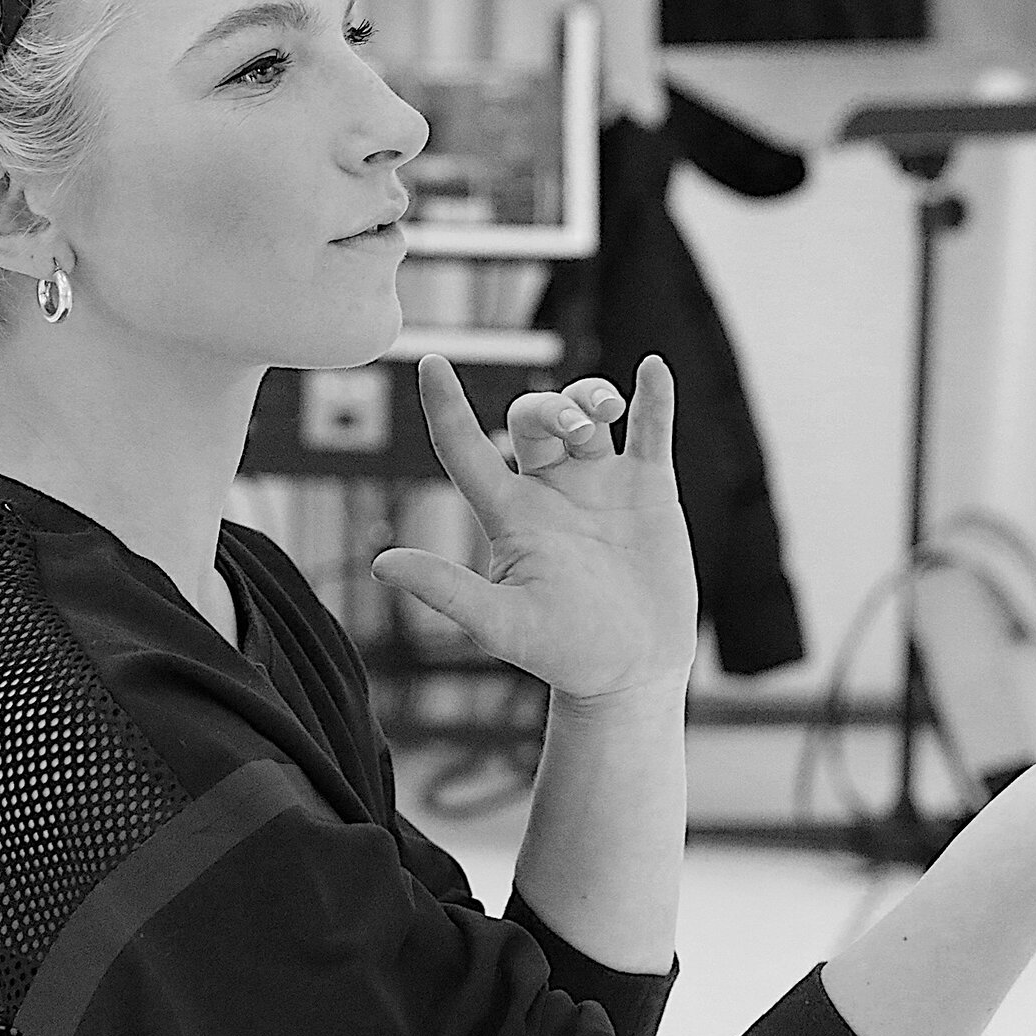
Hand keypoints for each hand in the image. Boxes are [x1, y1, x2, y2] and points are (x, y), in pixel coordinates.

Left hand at [368, 354, 697, 702]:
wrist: (632, 673)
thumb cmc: (562, 654)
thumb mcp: (501, 624)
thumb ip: (447, 590)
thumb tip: (382, 565)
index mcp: (509, 515)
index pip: (465, 448)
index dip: (445, 406)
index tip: (429, 362)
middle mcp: (550, 492)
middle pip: (531, 419)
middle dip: (548, 408)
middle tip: (576, 431)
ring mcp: (600, 486)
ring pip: (587, 414)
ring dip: (592, 396)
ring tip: (609, 412)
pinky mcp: (649, 490)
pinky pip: (650, 429)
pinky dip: (653, 396)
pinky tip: (654, 368)